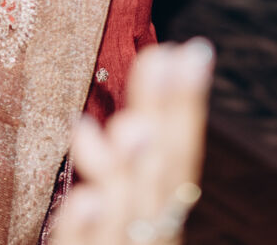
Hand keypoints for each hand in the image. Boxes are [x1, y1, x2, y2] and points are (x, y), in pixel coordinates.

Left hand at [51, 42, 212, 244]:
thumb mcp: (119, 210)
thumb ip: (119, 171)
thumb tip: (112, 117)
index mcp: (159, 215)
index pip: (179, 158)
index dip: (186, 108)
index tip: (192, 52)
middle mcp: (147, 237)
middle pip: (161, 176)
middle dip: (165, 119)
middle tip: (164, 61)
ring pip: (128, 217)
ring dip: (130, 172)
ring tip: (130, 127)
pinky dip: (84, 231)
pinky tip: (84, 200)